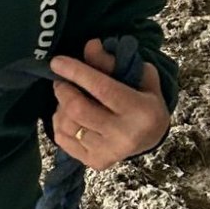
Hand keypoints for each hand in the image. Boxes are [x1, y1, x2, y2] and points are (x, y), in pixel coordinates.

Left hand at [49, 39, 168, 169]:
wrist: (152, 136)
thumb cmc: (144, 99)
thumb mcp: (138, 76)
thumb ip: (113, 62)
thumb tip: (89, 46)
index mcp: (141, 111)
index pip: (102, 89)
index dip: (77, 73)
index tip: (57, 61)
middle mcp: (125, 135)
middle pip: (78, 109)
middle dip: (63, 90)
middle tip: (61, 80)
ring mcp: (109, 152)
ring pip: (68, 125)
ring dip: (61, 107)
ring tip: (69, 99)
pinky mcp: (95, 162)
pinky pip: (62, 139)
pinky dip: (60, 123)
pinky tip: (70, 116)